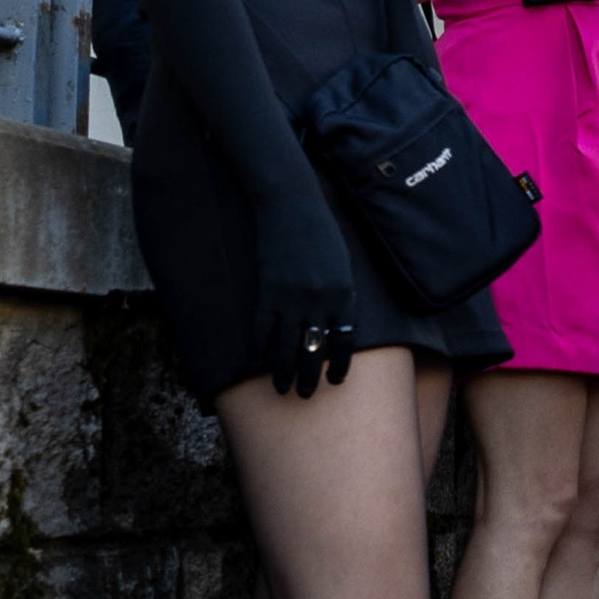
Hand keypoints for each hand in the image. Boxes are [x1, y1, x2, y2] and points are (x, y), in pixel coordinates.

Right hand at [255, 205, 356, 400]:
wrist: (292, 204)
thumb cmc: (321, 231)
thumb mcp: (342, 262)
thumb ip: (341, 293)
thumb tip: (336, 322)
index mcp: (343, 293)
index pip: (344, 339)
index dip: (339, 363)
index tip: (335, 380)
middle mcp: (319, 300)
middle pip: (315, 349)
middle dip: (310, 375)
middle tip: (305, 394)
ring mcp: (292, 297)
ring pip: (287, 346)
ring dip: (283, 370)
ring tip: (281, 388)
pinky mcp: (267, 291)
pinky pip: (261, 329)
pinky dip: (257, 348)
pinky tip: (254, 363)